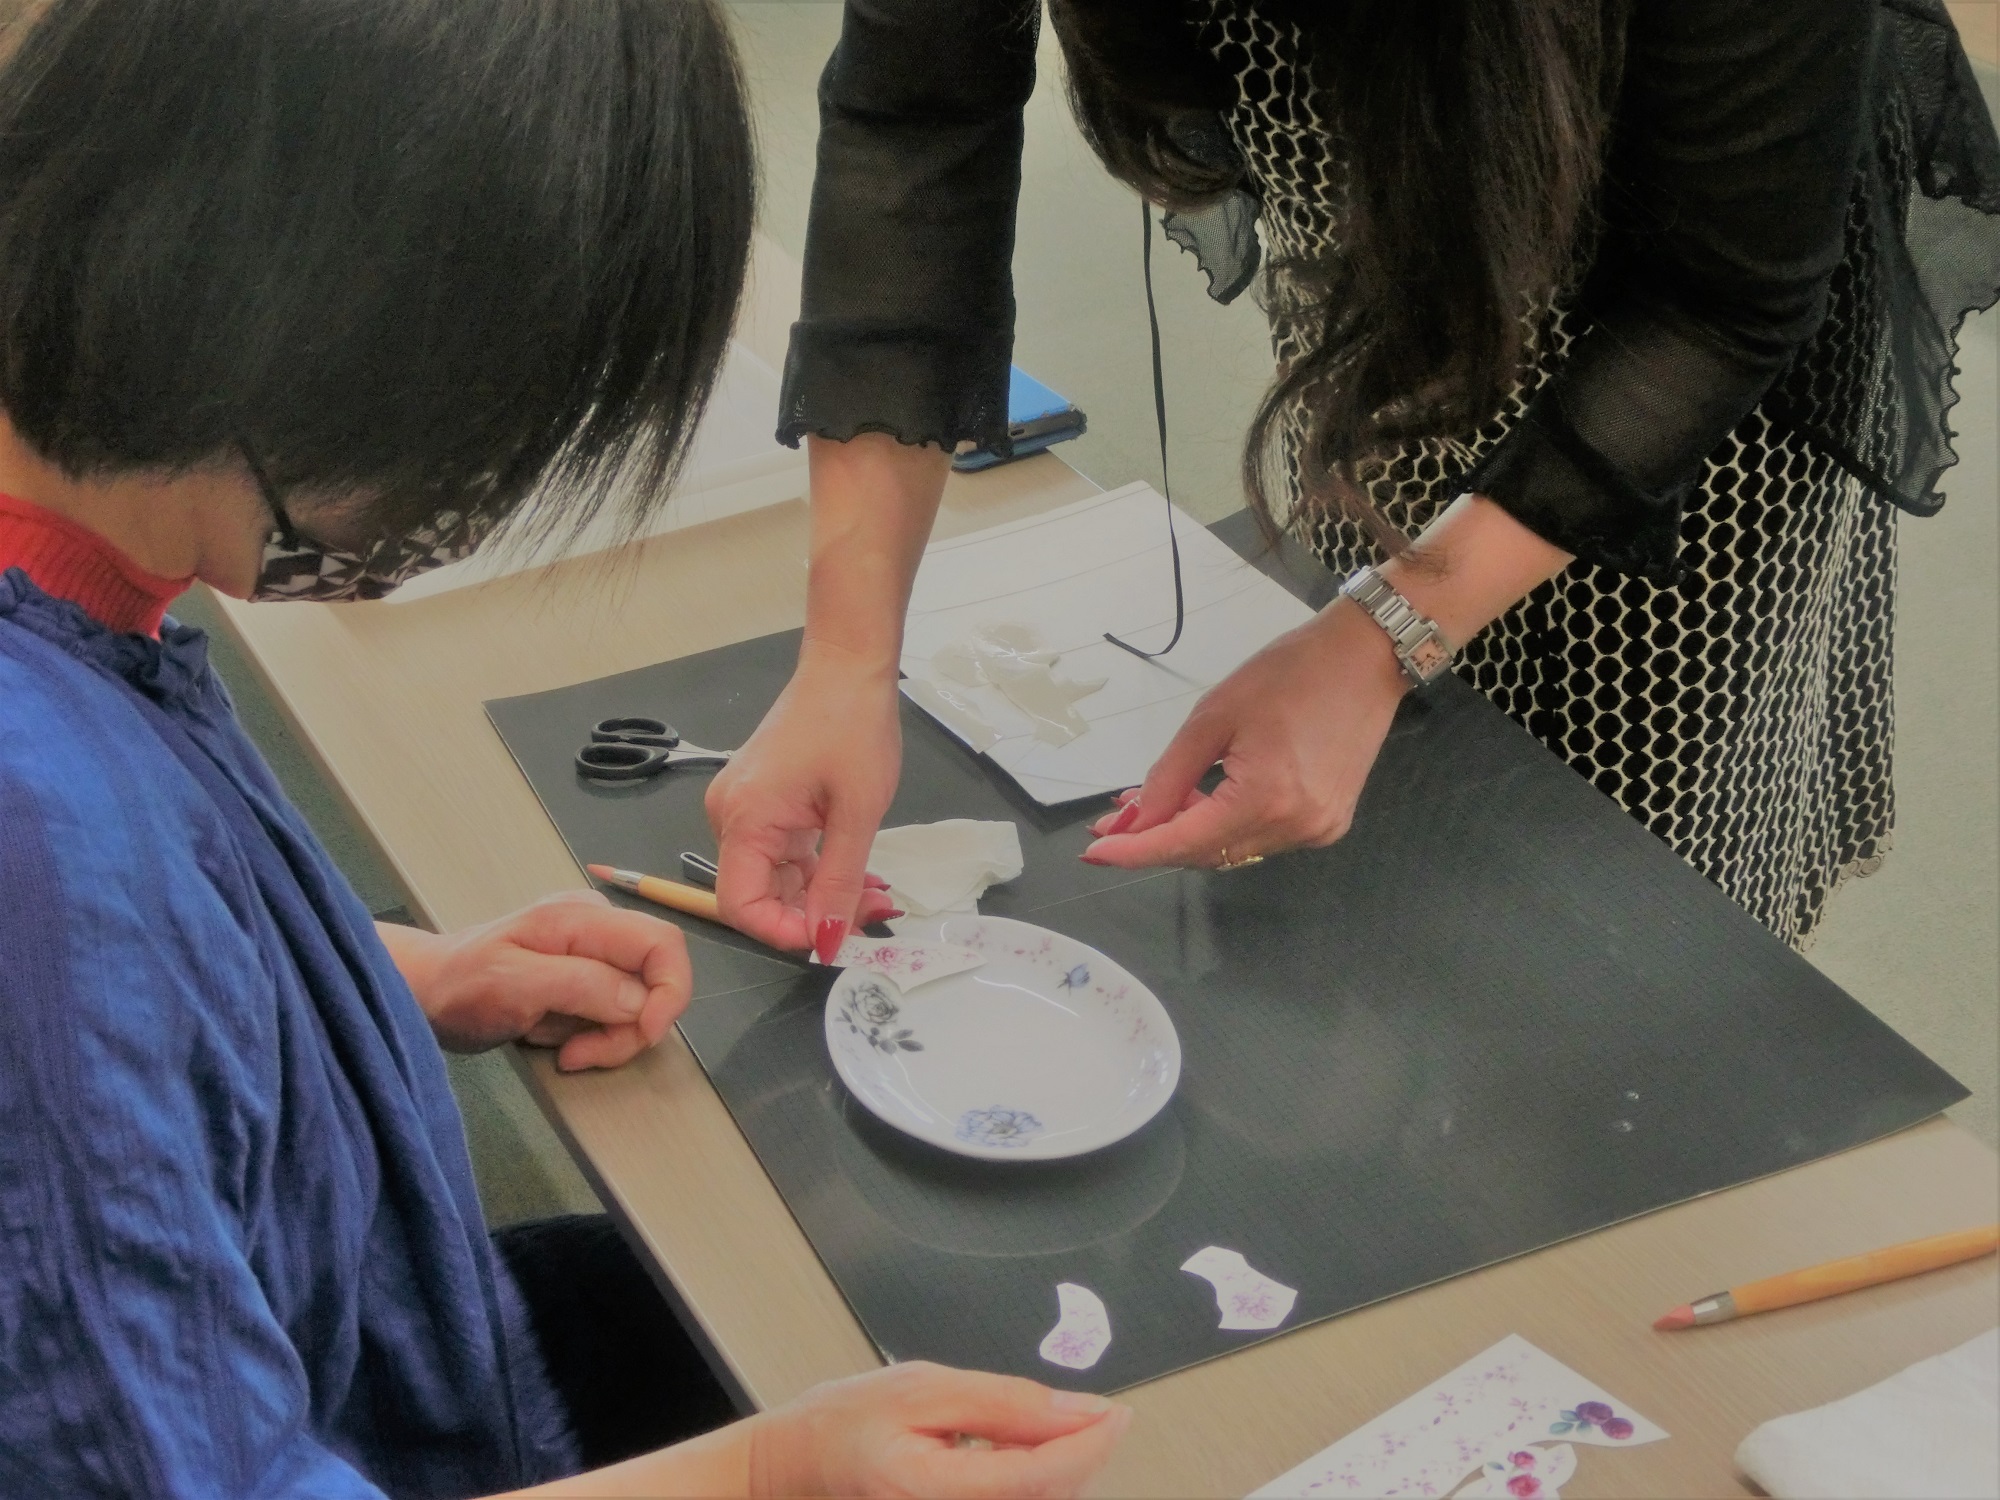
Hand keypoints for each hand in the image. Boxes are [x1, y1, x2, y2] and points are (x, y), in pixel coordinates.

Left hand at [381, 891, 688, 1069]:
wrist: (422, 992)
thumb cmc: (459, 986)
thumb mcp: (515, 985)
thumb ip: (581, 986)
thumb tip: (640, 1002)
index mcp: (584, 918)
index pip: (663, 944)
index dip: (669, 992)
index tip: (642, 1034)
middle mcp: (598, 927)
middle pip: (655, 978)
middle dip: (630, 1027)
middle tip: (582, 1053)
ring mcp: (592, 951)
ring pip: (637, 1003)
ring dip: (607, 1037)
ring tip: (560, 1046)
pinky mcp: (584, 976)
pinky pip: (613, 1012)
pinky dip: (592, 1034)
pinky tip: (553, 1034)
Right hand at [706, 651, 902, 954]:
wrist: (847, 667)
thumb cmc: (852, 727)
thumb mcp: (857, 813)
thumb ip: (839, 882)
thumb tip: (828, 941)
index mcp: (743, 818)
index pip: (739, 905)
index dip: (782, 932)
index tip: (833, 938)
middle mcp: (730, 816)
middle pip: (759, 894)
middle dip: (813, 915)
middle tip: (873, 914)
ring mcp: (744, 808)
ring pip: (776, 877)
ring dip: (822, 894)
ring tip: (875, 894)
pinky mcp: (762, 801)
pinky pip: (783, 853)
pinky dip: (817, 869)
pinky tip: (856, 874)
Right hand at [746, 1362, 1129, 1498]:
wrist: (804, 1463)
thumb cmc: (848, 1423)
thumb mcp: (922, 1387)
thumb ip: (1002, 1400)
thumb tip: (1075, 1409)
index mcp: (936, 1489)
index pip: (1042, 1476)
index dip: (1090, 1443)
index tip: (1117, 1412)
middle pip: (1054, 1495)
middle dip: (1082, 1450)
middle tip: (1086, 1407)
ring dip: (1063, 1462)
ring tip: (1041, 1422)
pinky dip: (1038, 1473)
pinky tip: (1019, 1447)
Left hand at [1081, 600, 1408, 867]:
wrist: (1367, 658)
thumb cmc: (1289, 673)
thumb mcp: (1214, 717)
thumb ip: (1170, 776)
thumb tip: (1136, 819)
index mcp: (1266, 798)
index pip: (1183, 843)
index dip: (1134, 852)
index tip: (1093, 852)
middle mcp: (1295, 827)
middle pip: (1206, 854)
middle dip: (1158, 838)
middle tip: (1117, 817)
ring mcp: (1317, 830)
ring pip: (1232, 849)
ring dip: (1190, 831)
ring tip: (1157, 802)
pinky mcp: (1328, 823)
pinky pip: (1261, 837)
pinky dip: (1225, 824)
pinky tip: (1203, 798)